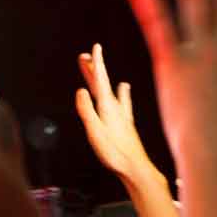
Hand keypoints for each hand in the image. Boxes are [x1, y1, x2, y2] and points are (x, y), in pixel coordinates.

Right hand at [75, 43, 157, 186]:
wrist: (136, 169)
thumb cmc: (115, 153)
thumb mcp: (95, 132)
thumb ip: (87, 110)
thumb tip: (80, 91)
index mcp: (107, 107)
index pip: (100, 80)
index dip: (97, 63)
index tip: (95, 48)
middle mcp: (115, 108)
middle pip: (102, 83)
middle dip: (93, 68)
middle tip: (84, 56)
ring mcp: (121, 114)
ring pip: (110, 90)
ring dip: (102, 78)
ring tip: (97, 69)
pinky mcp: (125, 122)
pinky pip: (121, 100)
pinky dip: (119, 91)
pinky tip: (124, 88)